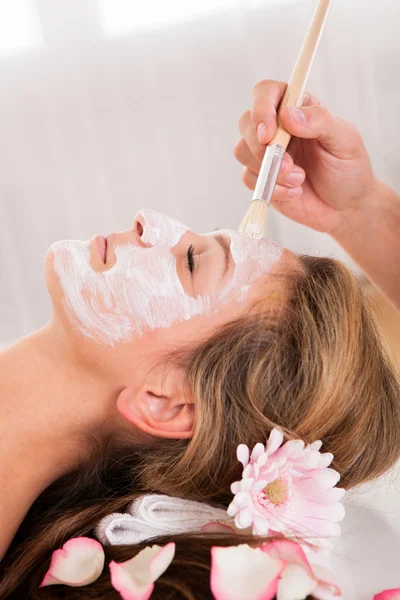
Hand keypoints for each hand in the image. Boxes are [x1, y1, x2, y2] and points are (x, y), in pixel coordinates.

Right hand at [234, 80, 378, 235]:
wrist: (346, 206)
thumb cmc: (349, 169)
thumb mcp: (346, 140)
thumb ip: (320, 121)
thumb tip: (288, 115)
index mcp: (297, 108)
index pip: (266, 92)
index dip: (261, 109)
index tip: (269, 133)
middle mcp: (277, 128)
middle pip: (246, 122)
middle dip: (260, 146)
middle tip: (287, 165)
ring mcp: (267, 154)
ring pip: (242, 151)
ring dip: (268, 169)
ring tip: (299, 179)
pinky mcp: (261, 178)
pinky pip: (249, 179)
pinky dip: (272, 188)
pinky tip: (295, 192)